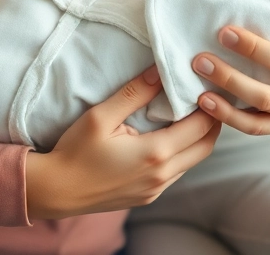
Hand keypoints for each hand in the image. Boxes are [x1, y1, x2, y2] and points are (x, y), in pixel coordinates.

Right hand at [24, 67, 221, 219]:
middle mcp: (162, 175)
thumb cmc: (75, 152)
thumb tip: (160, 72)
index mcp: (155, 153)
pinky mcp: (148, 197)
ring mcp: (156, 190)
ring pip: (193, 161)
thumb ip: (134, 93)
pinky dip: (183, 153)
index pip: (201, 126)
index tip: (208, 86)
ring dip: (198, 138)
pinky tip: (170, 137)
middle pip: (206, 146)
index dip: (210, 105)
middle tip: (208, 98)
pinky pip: (177, 173)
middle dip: (213, 121)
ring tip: (192, 114)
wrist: (56, 191)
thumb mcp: (100, 117)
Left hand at [192, 8, 269, 134]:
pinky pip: (254, 129)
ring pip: (257, 120)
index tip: (225, 32)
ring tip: (200, 92)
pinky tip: (206, 105)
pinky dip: (229, 120)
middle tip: (201, 60)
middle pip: (265, 95)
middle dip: (231, 79)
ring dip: (225, 107)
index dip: (254, 48)